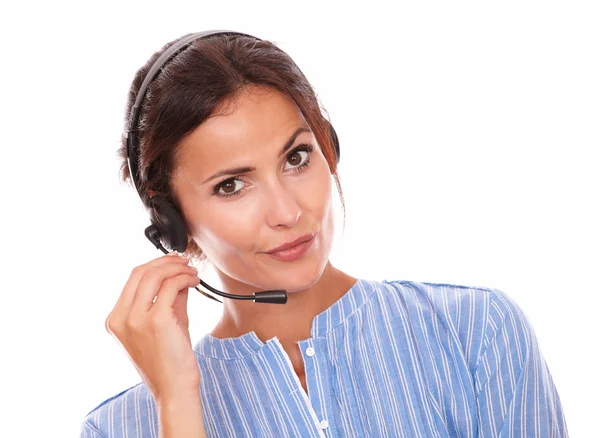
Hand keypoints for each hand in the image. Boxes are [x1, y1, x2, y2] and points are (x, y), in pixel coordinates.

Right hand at [105, 252, 201, 401]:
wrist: (174, 388)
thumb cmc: (169, 360)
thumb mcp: (162, 323)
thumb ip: (166, 297)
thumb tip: (176, 273)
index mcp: (115, 319)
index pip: (132, 278)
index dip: (155, 264)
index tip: (172, 261)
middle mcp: (121, 318)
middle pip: (141, 272)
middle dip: (166, 261)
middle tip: (184, 261)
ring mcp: (136, 319)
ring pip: (155, 275)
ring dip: (177, 268)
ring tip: (192, 271)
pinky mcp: (156, 321)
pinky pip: (170, 286)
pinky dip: (184, 278)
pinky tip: (194, 281)